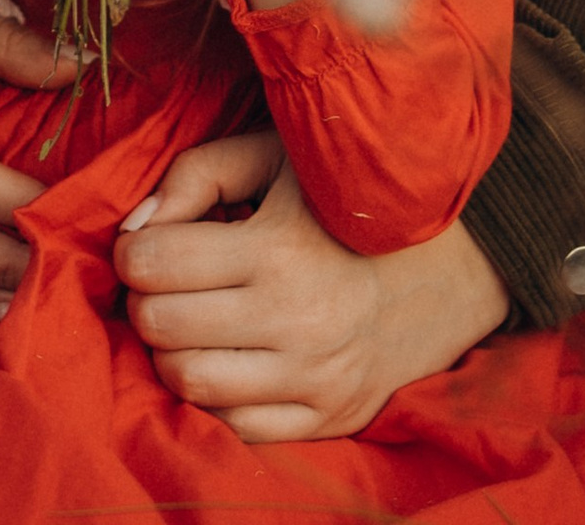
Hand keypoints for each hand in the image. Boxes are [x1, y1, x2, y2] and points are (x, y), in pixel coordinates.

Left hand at [114, 134, 509, 440]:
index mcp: (279, 248)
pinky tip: (224, 358)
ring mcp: (313, 379)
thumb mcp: (278, 158)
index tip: (146, 244)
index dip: (134, 251)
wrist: (449, 267)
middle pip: (162, 327)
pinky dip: (213, 397)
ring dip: (170, 353)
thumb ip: (198, 175)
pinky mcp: (328, 419)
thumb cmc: (344, 202)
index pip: (155, 263)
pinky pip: (236, 426)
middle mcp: (295, 320)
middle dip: (144, 300)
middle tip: (160, 284)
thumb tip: (137, 228)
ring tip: (188, 322)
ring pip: (190, 384)